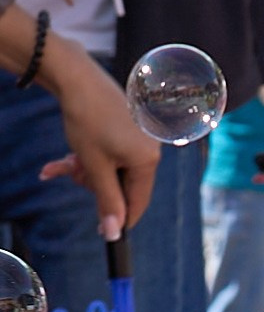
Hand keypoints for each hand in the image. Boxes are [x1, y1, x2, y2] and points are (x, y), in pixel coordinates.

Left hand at [35, 37, 159, 240]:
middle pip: (123, 184)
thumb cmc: (87, 121)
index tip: (102, 230)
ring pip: (113, 168)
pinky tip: (68, 156)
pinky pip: (111, 152)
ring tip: (64, 162)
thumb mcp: (94, 166)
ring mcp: (139, 136)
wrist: (77, 79)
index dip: (118, 218)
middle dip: (94, 185)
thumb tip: (114, 232)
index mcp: (147, 161)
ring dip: (87, 170)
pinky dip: (91, 157)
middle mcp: (149, 149)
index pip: (137, 202)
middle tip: (71, 176)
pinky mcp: (128, 126)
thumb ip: (107, 201)